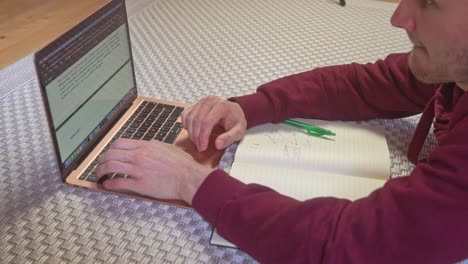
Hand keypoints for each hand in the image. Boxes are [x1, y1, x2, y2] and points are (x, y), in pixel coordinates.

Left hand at [95, 139, 213, 203]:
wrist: (189, 178)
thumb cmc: (183, 164)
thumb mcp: (167, 147)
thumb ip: (153, 146)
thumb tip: (147, 146)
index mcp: (145, 146)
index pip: (119, 143)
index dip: (110, 149)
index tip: (108, 154)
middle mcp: (139, 156)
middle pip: (111, 154)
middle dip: (102, 160)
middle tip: (100, 165)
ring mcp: (138, 170)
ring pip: (111, 167)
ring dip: (101, 171)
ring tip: (99, 175)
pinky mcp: (140, 185)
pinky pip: (119, 183)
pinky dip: (110, 184)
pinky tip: (107, 185)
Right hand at [182, 96, 246, 151]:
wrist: (234, 112)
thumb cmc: (235, 121)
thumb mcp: (238, 131)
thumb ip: (229, 138)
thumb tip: (217, 144)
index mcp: (221, 106)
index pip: (207, 122)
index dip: (203, 137)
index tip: (203, 147)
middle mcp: (210, 101)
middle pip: (196, 120)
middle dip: (196, 136)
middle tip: (200, 147)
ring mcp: (201, 102)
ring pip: (189, 118)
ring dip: (190, 133)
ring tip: (197, 142)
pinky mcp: (195, 105)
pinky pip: (185, 115)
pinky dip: (186, 125)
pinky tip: (193, 132)